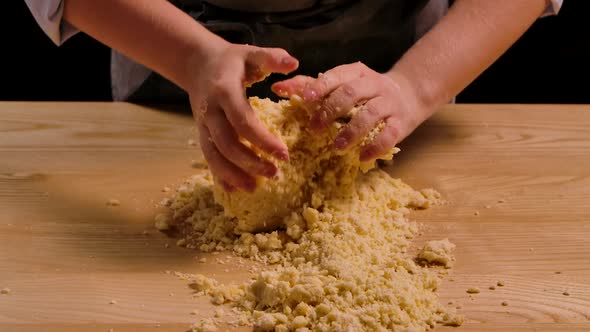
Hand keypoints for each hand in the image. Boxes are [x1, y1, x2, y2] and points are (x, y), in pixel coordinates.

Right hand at [189, 43, 298, 191]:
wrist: (197, 64)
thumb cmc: (232, 60)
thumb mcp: (251, 53)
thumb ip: (272, 57)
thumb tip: (294, 63)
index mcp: (224, 91)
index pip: (242, 121)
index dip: (262, 140)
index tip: (284, 155)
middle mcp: (210, 111)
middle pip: (227, 143)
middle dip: (250, 162)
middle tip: (275, 174)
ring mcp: (203, 125)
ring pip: (214, 155)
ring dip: (234, 174)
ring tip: (255, 188)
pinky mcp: (201, 134)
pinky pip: (208, 158)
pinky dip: (220, 175)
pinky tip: (235, 190)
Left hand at [272, 62, 428, 161]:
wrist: (409, 94)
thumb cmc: (365, 92)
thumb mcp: (342, 84)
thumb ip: (312, 86)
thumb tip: (277, 88)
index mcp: (356, 73)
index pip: (336, 76)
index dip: (320, 87)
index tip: (304, 99)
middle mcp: (374, 85)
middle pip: (351, 93)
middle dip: (330, 110)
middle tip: (314, 128)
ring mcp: (389, 103)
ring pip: (370, 114)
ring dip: (351, 131)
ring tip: (336, 147)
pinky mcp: (401, 122)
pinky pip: (390, 134)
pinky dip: (375, 146)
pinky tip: (362, 157)